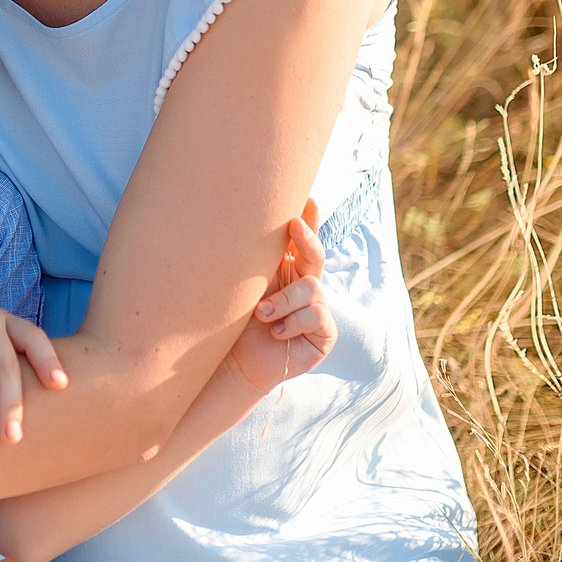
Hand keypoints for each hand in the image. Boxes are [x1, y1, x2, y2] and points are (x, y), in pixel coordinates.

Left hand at [230, 207, 332, 391]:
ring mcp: (319, 308)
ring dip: (283, 301)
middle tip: (294, 224)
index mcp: (289, 270)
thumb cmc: (236, 322)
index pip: (302, 241)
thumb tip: (244, 223)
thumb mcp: (245, 287)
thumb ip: (254, 261)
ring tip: (261, 314)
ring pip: (311, 289)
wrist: (237, 362)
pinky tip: (276, 333)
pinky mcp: (325, 333)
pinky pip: (316, 316)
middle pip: (315, 255)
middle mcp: (307, 285)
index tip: (309, 198)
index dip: (309, 220)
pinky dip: (291, 323)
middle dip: (306, 238)